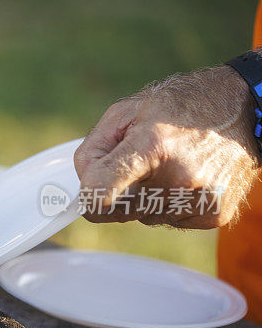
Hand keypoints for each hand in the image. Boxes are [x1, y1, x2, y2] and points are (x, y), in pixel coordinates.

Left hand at [74, 62, 260, 228]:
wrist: (245, 109)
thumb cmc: (180, 107)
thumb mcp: (126, 112)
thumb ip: (93, 148)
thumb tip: (82, 185)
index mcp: (151, 147)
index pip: (99, 193)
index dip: (86, 196)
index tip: (86, 192)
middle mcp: (177, 178)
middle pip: (117, 211)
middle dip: (117, 192)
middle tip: (138, 165)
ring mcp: (199, 199)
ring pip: (143, 217)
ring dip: (145, 198)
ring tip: (168, 166)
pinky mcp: (213, 215)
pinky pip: (169, 220)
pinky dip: (169, 204)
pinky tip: (184, 179)